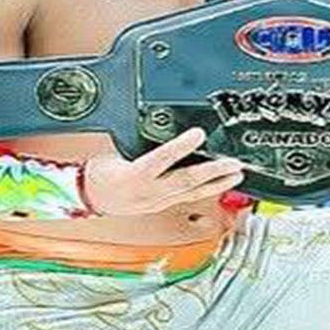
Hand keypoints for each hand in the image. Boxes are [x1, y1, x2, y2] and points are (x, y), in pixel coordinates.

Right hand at [82, 127, 245, 215]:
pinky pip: (189, 198)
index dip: (180, 146)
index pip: (161, 159)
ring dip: (217, 184)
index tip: (198, 134)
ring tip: (236, 175)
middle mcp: (149, 192)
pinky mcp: (163, 206)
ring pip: (192, 192)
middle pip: (185, 181)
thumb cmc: (102, 174)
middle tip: (233, 163)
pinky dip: (207, 190)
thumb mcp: (115, 153)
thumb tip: (158, 124)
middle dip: (212, 172)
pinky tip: (220, 185)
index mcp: (134, 175)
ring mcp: (158, 201)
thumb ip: (139, 142)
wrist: (93, 199)